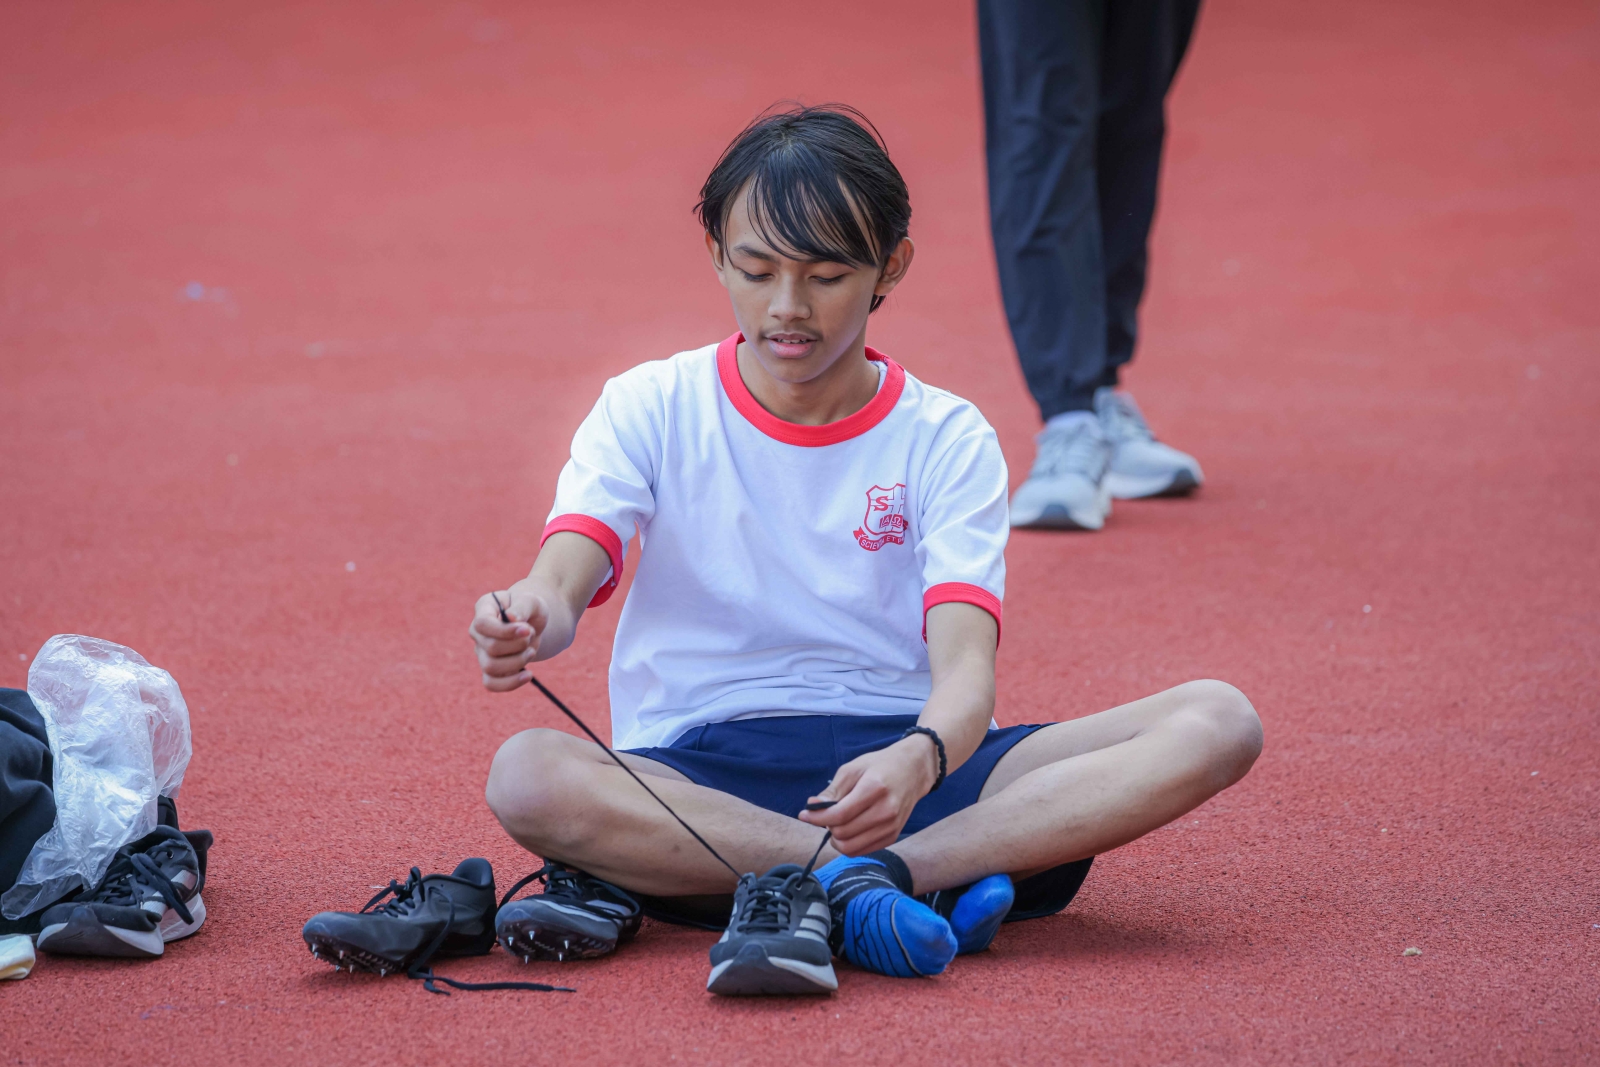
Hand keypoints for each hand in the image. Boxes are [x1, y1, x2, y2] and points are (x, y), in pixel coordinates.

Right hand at [468, 584, 548, 691]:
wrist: (533, 624)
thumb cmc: (530, 609)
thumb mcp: (532, 601)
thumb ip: (522, 606)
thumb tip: (511, 618)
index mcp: (484, 609)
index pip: (483, 624)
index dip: (505, 631)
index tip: (527, 630)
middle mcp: (478, 632)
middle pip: (491, 648)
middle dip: (518, 645)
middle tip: (531, 635)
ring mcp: (481, 652)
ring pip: (491, 667)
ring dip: (518, 661)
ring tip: (531, 651)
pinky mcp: (490, 669)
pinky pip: (491, 683)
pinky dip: (510, 683)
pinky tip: (528, 675)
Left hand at [798, 735, 938, 854]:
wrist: (913, 770)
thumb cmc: (880, 765)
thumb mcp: (852, 769)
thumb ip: (832, 791)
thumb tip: (812, 807)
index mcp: (875, 789)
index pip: (840, 814)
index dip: (817, 817)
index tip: (804, 814)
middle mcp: (886, 811)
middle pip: (843, 833)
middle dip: (826, 826)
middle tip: (825, 814)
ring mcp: (892, 826)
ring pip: (851, 847)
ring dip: (836, 838)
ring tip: (836, 823)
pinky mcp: (893, 836)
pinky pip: (862, 850)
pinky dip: (849, 844)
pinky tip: (848, 829)